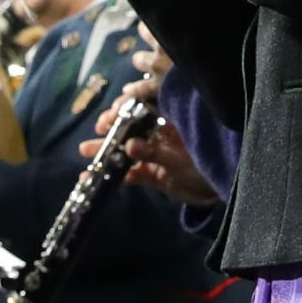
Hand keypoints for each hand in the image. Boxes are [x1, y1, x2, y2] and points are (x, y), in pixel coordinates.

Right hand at [82, 75, 216, 207]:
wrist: (217, 194)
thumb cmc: (206, 167)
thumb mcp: (179, 160)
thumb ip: (154, 153)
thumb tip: (129, 145)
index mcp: (170, 123)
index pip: (143, 107)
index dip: (125, 107)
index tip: (111, 114)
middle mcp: (159, 135)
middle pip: (130, 126)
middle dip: (111, 127)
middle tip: (98, 129)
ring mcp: (154, 154)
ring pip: (126, 149)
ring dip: (106, 150)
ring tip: (84, 150)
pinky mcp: (152, 174)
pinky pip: (130, 172)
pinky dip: (114, 175)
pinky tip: (91, 178)